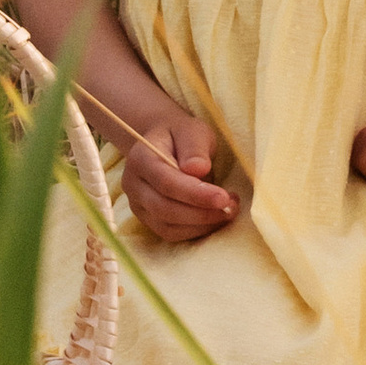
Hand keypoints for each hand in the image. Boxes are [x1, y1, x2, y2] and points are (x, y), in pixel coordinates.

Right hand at [120, 113, 239, 244]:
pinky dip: (196, 231)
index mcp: (140, 158)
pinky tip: (215, 219)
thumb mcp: (192, 131)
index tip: (223, 198)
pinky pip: (171, 233)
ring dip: (202, 225)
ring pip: (167, 226)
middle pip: (164, 208)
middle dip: (202, 213)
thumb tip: (198, 169)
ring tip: (228, 211)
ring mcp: (138, 205)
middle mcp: (133, 184)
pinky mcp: (148, 219)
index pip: (166, 182)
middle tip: (232, 207)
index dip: (195, 194)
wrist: (165, 144)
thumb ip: (195, 148)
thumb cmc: (181, 135)